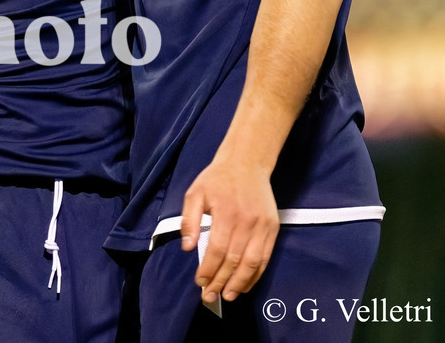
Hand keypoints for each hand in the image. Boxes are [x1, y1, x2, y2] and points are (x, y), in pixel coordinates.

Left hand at [180, 154, 279, 303]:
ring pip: (252, 263)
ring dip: (239, 283)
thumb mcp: (195, 192)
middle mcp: (247, 221)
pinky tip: (244, 284)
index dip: (208, 269)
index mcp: (226, 212)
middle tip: (210, 296)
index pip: (217, 250)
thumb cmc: (217, 179)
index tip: (200, 282)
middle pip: (234, 260)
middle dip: (221, 282)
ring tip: (227, 296)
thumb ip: (189, 219)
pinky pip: (265, 257)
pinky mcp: (273, 228)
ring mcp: (262, 226)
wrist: (247, 162)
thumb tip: (186, 247)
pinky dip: (256, 275)